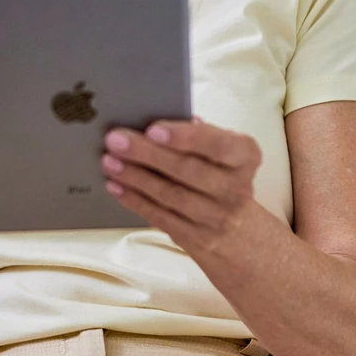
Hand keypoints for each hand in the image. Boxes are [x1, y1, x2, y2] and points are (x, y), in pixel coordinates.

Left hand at [101, 119, 264, 255]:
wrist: (237, 229)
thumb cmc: (221, 174)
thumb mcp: (222, 151)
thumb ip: (197, 134)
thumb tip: (156, 118)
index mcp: (245, 157)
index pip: (219, 145)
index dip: (186, 137)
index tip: (153, 129)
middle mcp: (236, 188)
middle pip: (188, 170)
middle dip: (148, 154)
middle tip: (117, 140)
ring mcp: (216, 216)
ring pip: (171, 195)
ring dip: (136, 177)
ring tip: (110, 161)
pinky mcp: (196, 237)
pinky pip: (161, 217)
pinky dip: (135, 200)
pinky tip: (116, 185)